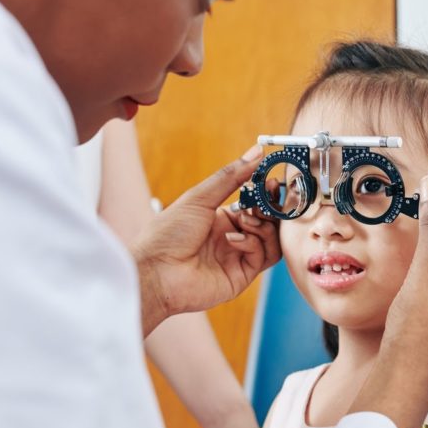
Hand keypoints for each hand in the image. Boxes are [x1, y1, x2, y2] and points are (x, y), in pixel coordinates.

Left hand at [131, 146, 280, 333]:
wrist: (155, 272)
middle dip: (270, 207)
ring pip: (271, 239)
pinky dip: (252, 243)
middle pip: (268, 221)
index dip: (265, 192)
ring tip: (245, 219)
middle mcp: (232, 236)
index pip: (255, 203)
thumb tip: (255, 152)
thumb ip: (230, 176)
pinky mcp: (241, 276)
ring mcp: (237, 257)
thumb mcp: (199, 198)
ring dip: (263, 225)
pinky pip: (263, 256)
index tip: (272, 180)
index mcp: (221, 218)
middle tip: (267, 197)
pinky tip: (233, 239)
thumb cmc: (167, 235)